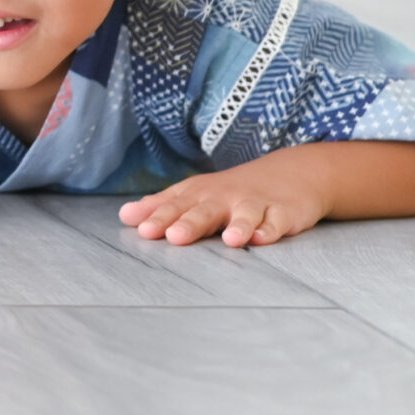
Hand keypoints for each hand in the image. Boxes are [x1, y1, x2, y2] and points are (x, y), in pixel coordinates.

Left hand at [120, 161, 328, 246]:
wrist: (289, 174)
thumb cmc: (231, 191)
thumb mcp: (195, 194)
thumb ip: (161, 206)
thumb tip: (125, 215)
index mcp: (199, 195)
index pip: (175, 206)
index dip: (160, 218)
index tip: (143, 230)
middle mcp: (224, 198)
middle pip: (205, 211)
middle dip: (189, 223)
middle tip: (174, 237)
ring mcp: (254, 205)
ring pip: (244, 215)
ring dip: (237, 226)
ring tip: (230, 240)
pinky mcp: (283, 213)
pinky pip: (276, 222)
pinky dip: (270, 230)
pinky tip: (262, 238)